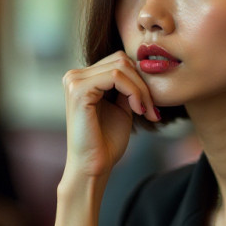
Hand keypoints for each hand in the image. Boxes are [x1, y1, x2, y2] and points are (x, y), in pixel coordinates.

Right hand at [62, 51, 158, 178]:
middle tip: (151, 110)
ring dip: (141, 89)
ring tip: (145, 112)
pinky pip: (116, 76)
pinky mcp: (79, 90)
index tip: (151, 107)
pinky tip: (137, 110)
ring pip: (121, 66)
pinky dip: (133, 92)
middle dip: (143, 84)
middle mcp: (74, 75)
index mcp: (83, 78)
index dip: (140, 80)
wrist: (94, 166)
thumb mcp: (121, 107)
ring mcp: (74, 81)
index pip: (119, 60)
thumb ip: (127, 86)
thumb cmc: (106, 142)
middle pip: (121, 59)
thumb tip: (143, 68)